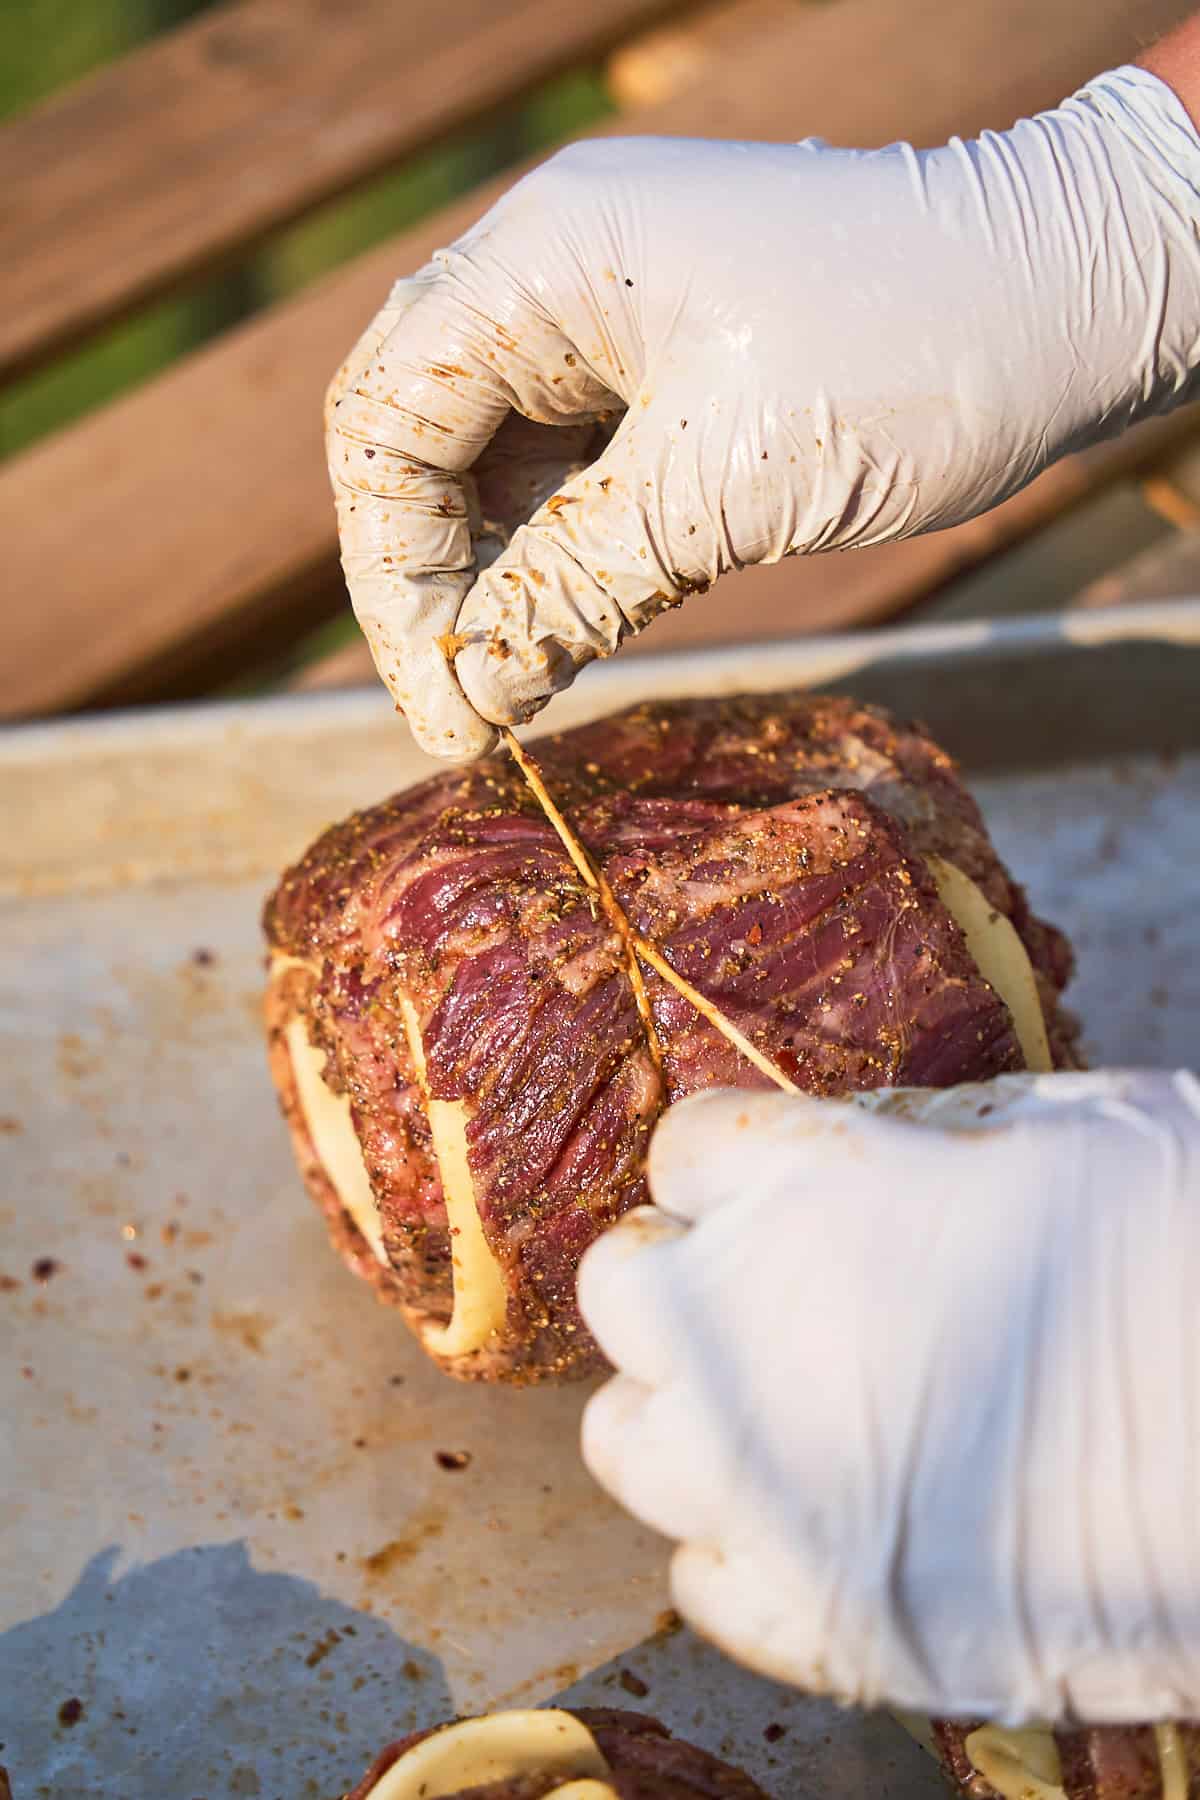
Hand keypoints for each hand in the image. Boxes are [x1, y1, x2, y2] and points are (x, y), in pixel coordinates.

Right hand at [326, 67, 1199, 758]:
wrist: (1072, 293)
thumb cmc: (913, 352)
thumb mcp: (725, 488)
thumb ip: (572, 586)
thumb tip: (468, 692)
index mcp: (543, 258)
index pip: (388, 420)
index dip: (393, 577)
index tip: (441, 705)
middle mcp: (553, 270)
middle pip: (418, 435)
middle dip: (426, 581)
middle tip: (459, 710)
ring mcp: (605, 311)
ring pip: (488, 458)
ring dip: (488, 575)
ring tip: (510, 687)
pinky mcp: (657, 360)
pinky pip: (564, 462)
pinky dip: (553, 550)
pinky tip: (560, 628)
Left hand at [578, 1072, 1199, 1724]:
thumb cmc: (1178, 1246)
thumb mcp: (1045, 1130)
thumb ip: (907, 1142)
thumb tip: (860, 1159)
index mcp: (794, 1189)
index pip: (681, 1149)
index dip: (739, 1168)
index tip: (783, 1192)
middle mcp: (737, 1333)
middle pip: (623, 1290)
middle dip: (688, 1281)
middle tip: (774, 1299)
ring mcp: (761, 1486)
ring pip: (625, 1440)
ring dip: (689, 1413)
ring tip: (786, 1414)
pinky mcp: (811, 1620)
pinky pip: (699, 1577)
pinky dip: (744, 1543)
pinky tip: (832, 1517)